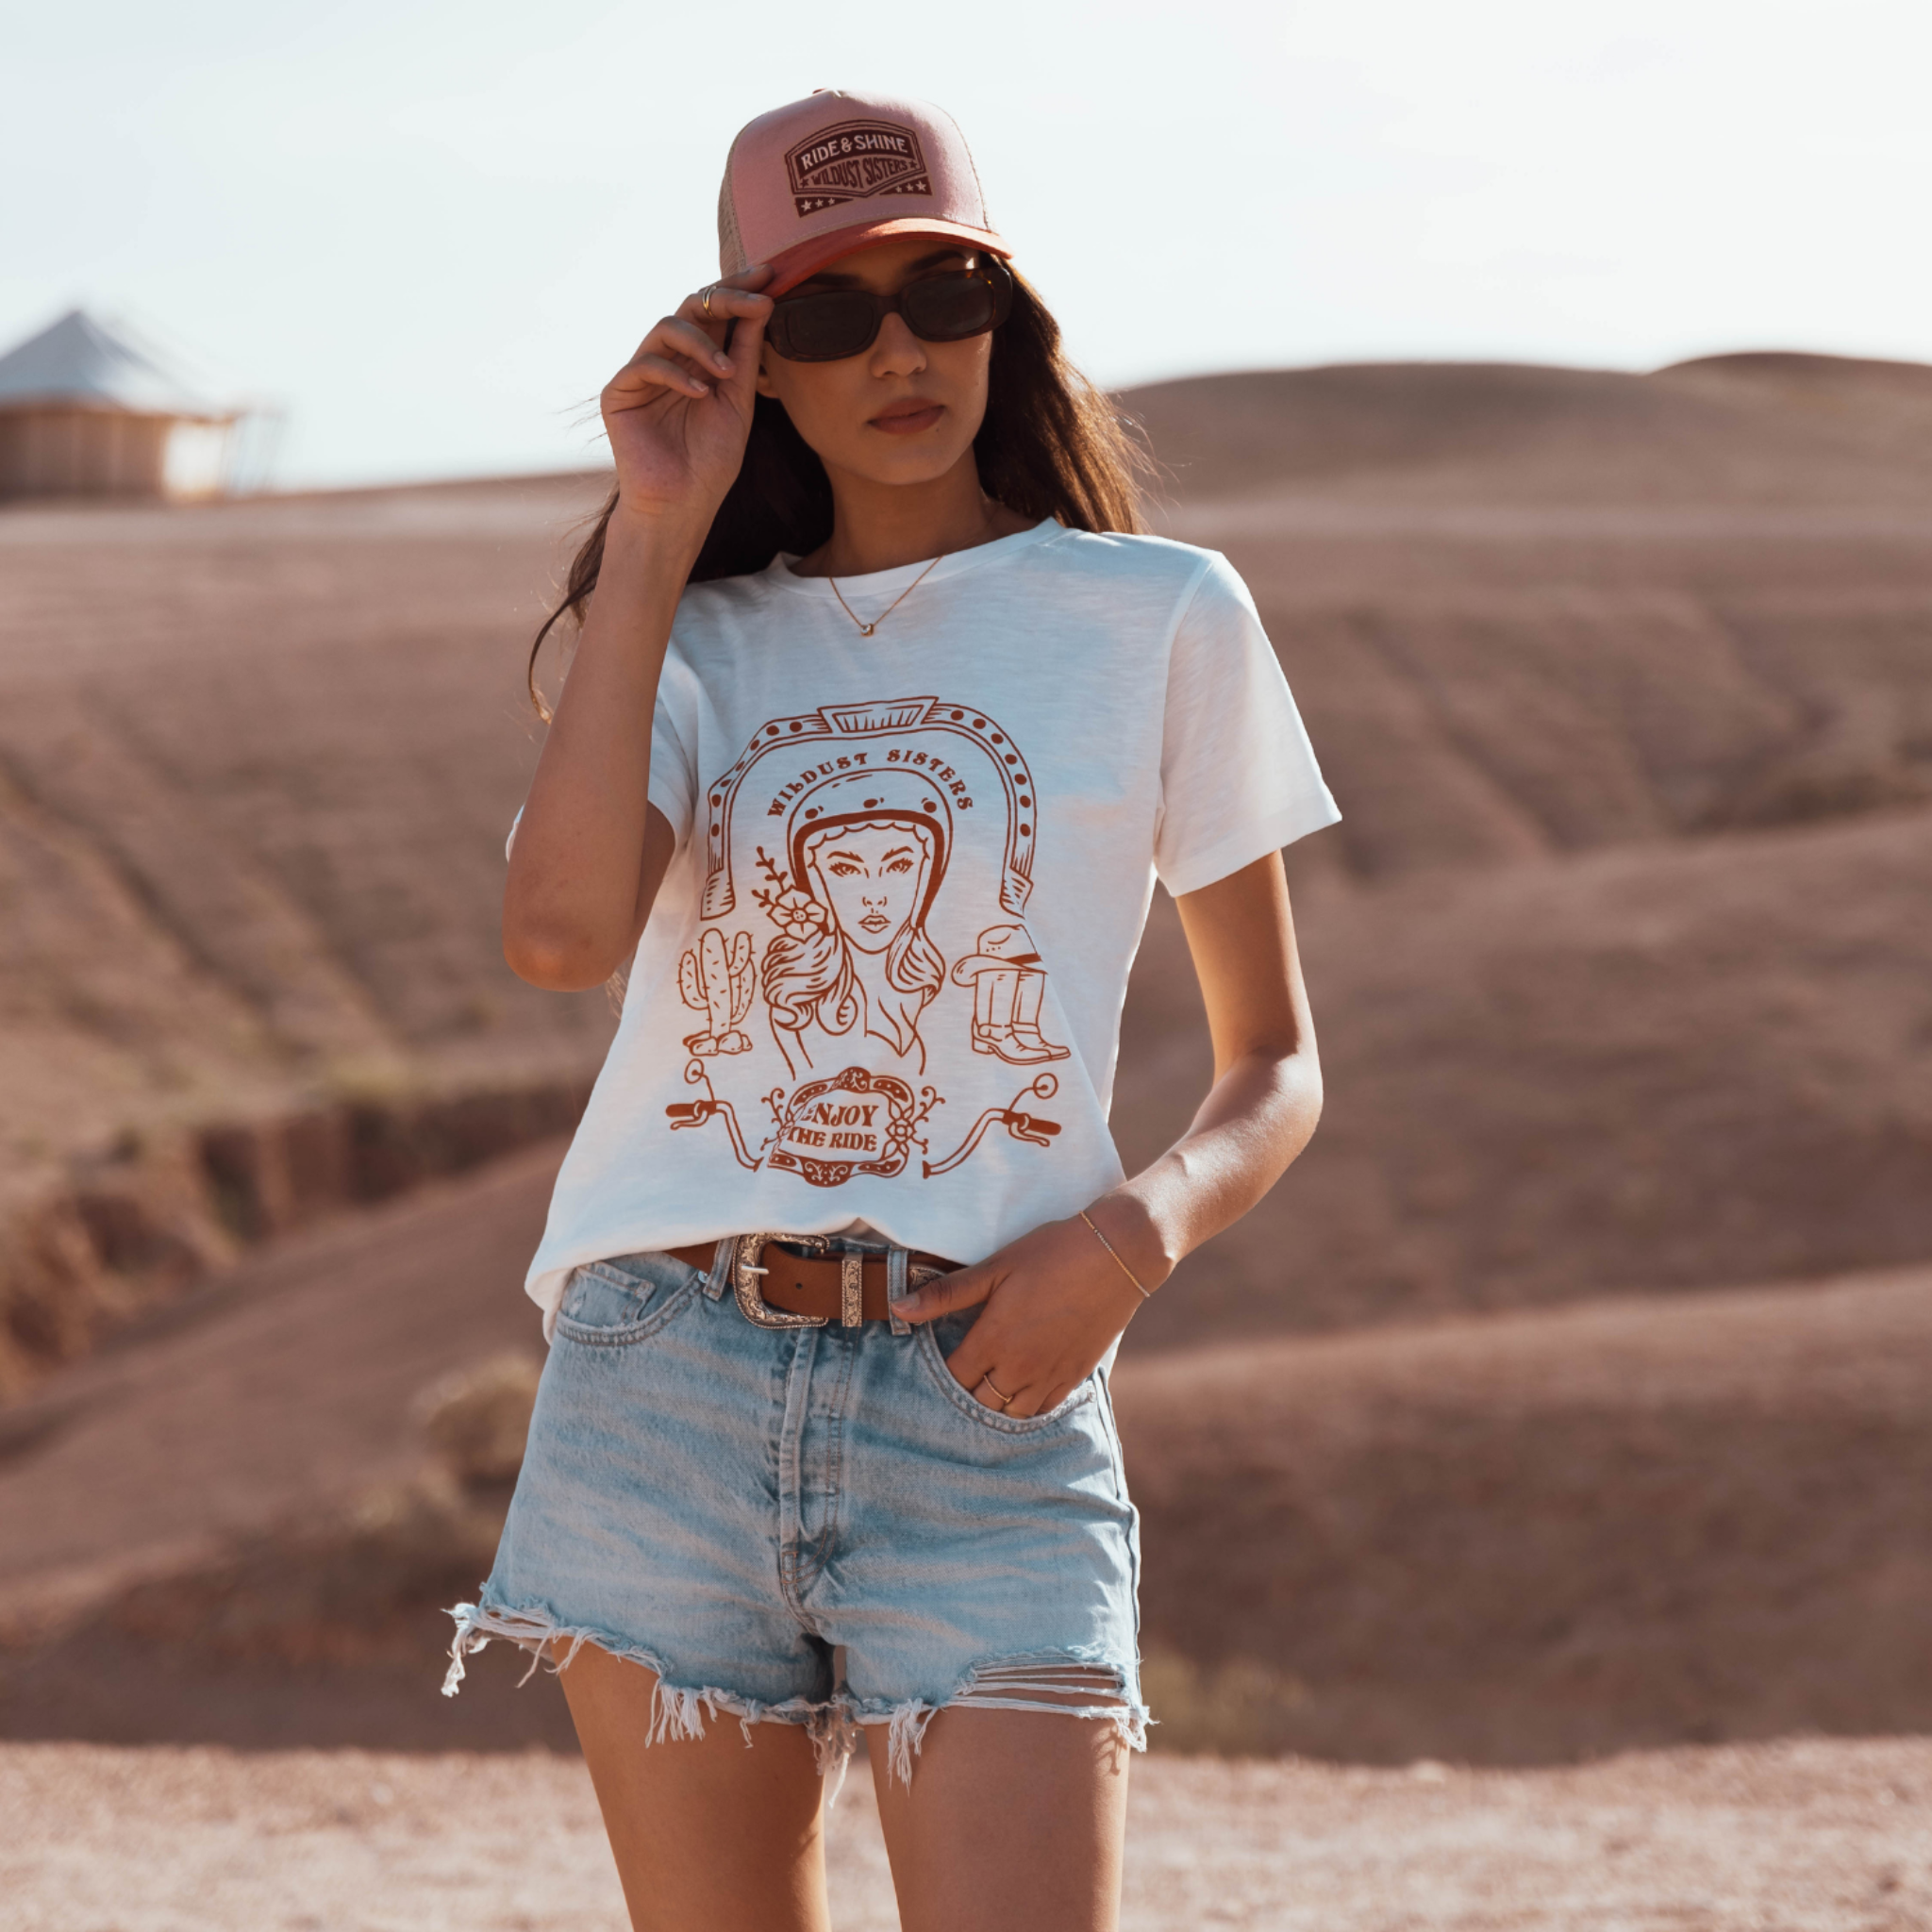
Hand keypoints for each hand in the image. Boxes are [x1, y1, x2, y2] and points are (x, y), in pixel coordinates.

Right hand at [599, 266, 773, 530]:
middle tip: (758, 300)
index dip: (739, 289)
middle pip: (691, 307)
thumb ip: (746, 355)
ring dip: (702, 343)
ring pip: (667, 326)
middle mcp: (668, 359)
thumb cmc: (710, 461)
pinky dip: (677, 375)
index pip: (715, 313)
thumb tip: (763, 304)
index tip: (771, 275)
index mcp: (696, 359)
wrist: (682, 506)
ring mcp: (641, 374)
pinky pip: (646, 365)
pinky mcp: (619, 393)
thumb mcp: (739, 401)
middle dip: (726, 299)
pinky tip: (701, 395)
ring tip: (726, 374)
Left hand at [895, 1212, 1158, 1415]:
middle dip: (965, 1393)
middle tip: (962, 1374)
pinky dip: (1027, 1406)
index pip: (953, 1378)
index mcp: (993, 1340)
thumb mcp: (995, 1267)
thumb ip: (946, 1294)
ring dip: (996, 1403)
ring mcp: (1049, 1376)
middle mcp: (1019, 1367)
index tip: (937, 1359)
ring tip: (988, 1384)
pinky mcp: (1075, 1376)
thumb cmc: (1051, 1253)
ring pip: (1010, 1412)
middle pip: (978, 1402)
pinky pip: (1043, 1410)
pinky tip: (1021, 1389)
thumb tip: (898, 1308)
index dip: (941, 1373)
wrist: (1117, 1255)